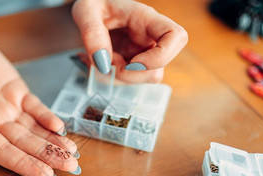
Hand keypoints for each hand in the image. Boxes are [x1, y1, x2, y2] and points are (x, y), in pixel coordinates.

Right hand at [0, 32, 78, 175]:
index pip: (2, 151)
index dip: (23, 163)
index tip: (45, 174)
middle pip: (23, 145)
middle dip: (47, 156)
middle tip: (70, 168)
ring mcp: (8, 109)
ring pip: (33, 130)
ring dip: (53, 142)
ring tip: (72, 153)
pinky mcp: (18, 94)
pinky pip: (35, 108)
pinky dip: (48, 118)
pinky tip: (61, 128)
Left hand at [72, 0, 187, 82]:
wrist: (89, 13)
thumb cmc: (93, 5)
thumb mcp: (86, 11)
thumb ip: (92, 34)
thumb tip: (103, 63)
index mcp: (145, 19)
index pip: (176, 36)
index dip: (161, 56)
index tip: (133, 62)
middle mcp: (149, 39)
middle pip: (158, 69)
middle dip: (129, 75)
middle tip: (106, 62)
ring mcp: (142, 54)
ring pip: (141, 79)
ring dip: (117, 77)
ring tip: (99, 58)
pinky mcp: (131, 65)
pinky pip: (127, 81)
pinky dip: (110, 78)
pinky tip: (100, 64)